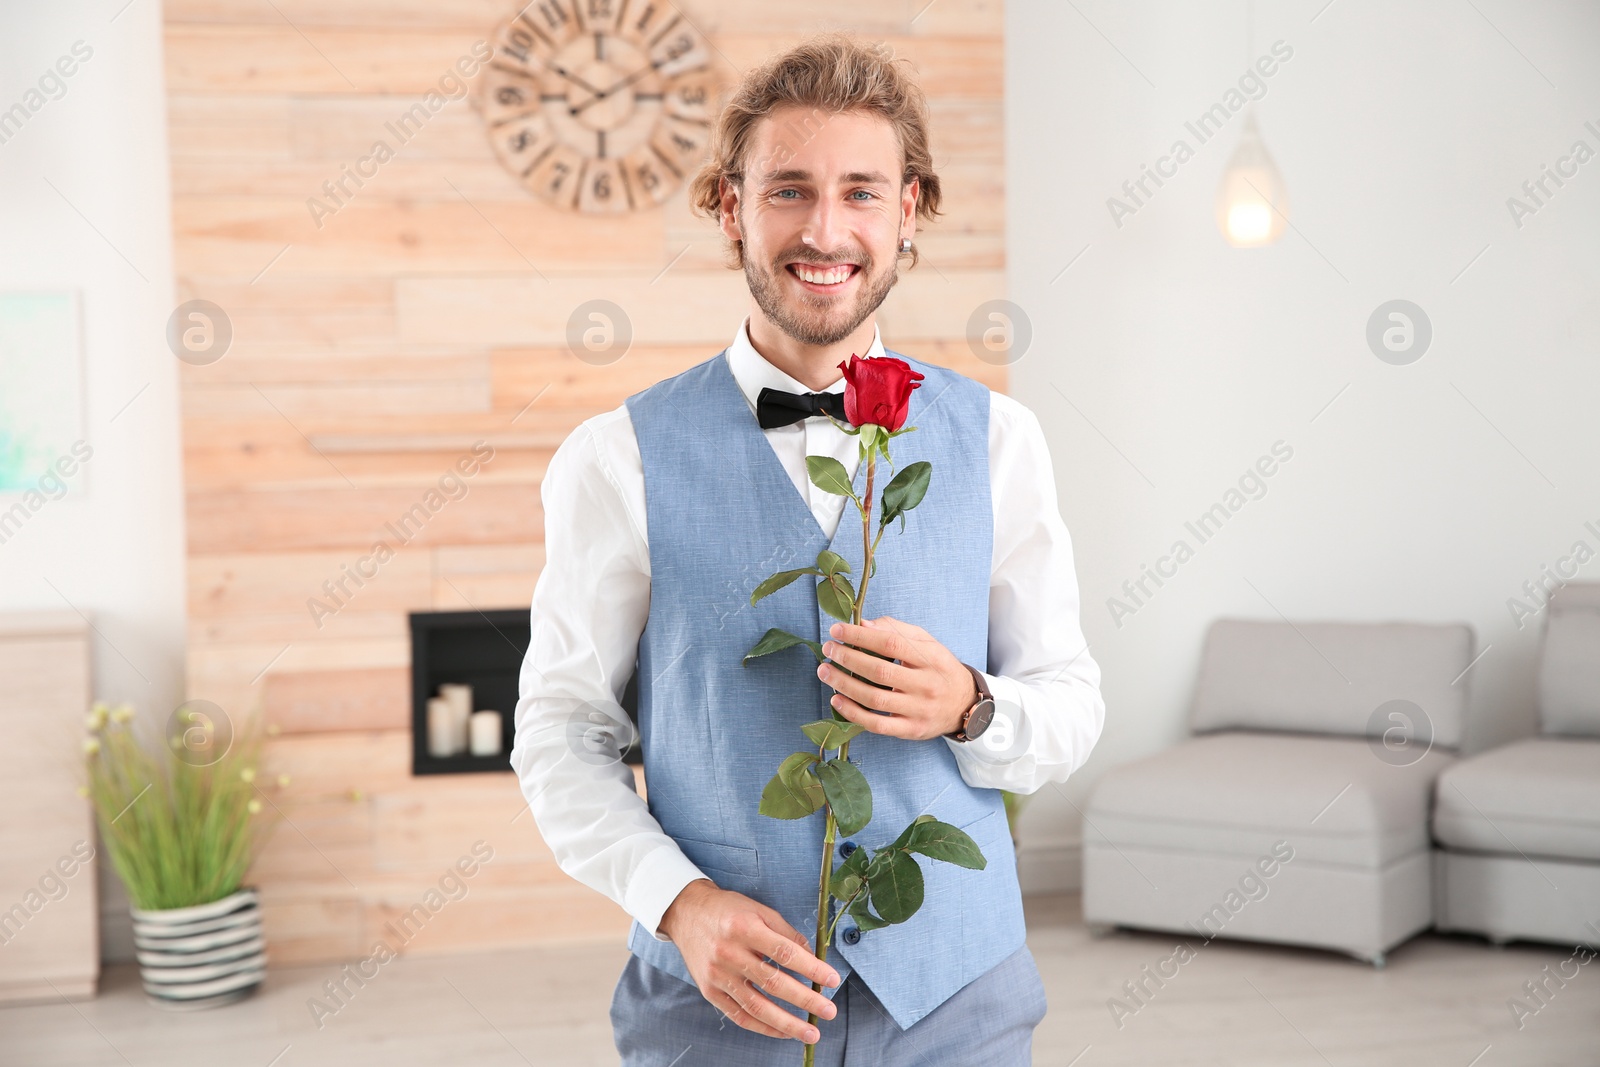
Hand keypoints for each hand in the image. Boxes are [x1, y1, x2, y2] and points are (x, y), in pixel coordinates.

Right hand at [658, 878, 839, 1043]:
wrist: (686, 913)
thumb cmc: (728, 910)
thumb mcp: (759, 910)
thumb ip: (786, 933)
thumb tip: (813, 959)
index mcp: (745, 928)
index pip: (784, 953)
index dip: (811, 968)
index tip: (833, 980)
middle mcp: (729, 953)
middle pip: (773, 983)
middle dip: (805, 1000)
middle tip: (829, 1011)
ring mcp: (718, 975)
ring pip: (757, 1006)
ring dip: (787, 1023)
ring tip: (810, 1032)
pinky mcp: (710, 991)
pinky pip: (739, 1015)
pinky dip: (763, 1027)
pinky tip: (783, 1032)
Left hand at [817, 616, 975, 739]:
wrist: (965, 705)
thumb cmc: (939, 669)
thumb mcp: (928, 643)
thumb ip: (897, 630)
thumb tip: (863, 624)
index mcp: (931, 659)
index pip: (892, 644)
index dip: (861, 636)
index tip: (837, 630)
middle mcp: (926, 686)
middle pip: (881, 672)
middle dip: (848, 658)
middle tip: (828, 649)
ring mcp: (919, 711)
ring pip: (875, 699)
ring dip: (844, 684)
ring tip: (825, 671)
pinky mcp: (911, 730)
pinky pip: (878, 725)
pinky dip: (853, 714)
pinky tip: (837, 700)